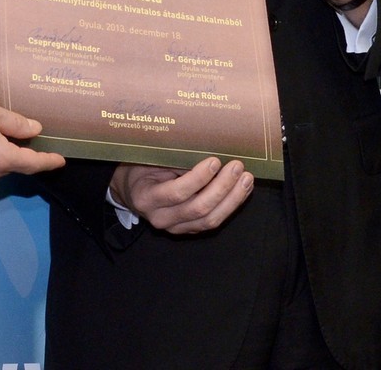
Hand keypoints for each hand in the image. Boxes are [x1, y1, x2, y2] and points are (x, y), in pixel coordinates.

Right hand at [109, 157, 253, 233]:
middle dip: (222, 187)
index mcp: (147, 198)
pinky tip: (243, 190)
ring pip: (209, 220)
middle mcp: (161, 218)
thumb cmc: (143, 168)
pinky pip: (213, 221)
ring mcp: (176, 227)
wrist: (133, 191)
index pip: (176, 193)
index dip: (198, 178)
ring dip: (232, 199)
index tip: (215, 161)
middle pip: (198, 209)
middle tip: (237, 166)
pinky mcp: (189, 229)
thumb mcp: (151, 159)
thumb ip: (174, 160)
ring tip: (246, 179)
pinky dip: (231, 205)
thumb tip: (207, 151)